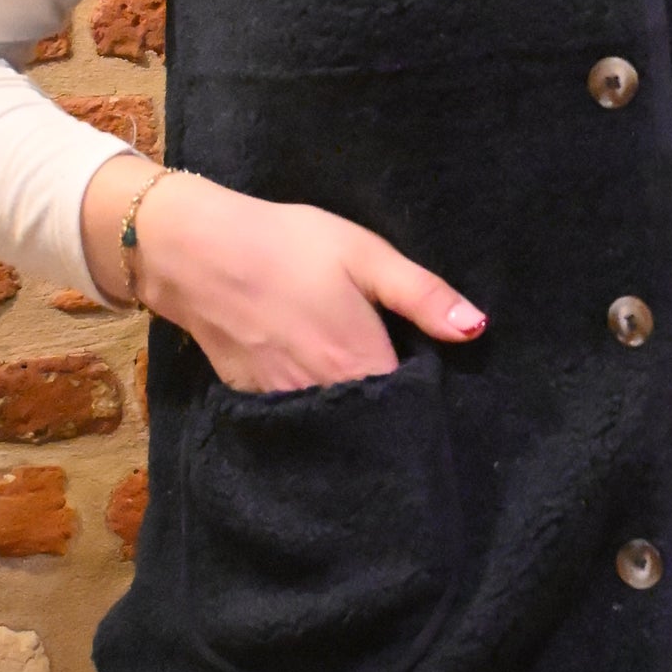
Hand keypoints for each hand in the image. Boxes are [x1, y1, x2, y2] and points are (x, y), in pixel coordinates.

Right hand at [80, 159, 485, 391]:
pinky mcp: (250, 399)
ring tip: (361, 390)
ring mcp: (283, 403)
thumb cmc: (288, 244)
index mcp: (360, 363)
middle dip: (389, 416)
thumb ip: (422, 296)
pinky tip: (316, 385)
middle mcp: (324, 395)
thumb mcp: (365, 255)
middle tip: (401, 391)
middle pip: (371, 425)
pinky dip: (311, 412)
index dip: (425, 400)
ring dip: (350, 416)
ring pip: (332, 426)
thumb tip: (477, 329)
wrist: (194, 249)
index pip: (409, 407)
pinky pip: (294, 420)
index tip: (434, 387)